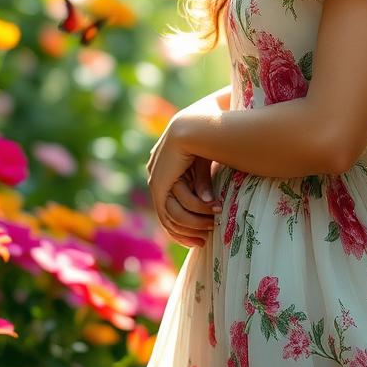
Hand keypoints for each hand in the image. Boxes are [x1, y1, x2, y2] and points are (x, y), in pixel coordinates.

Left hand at [146, 120, 221, 248]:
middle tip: (203, 242)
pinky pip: (170, 212)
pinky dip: (188, 221)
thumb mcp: (203, 164)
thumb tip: (212, 205)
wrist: (197, 124)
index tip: (201, 230)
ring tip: (211, 229)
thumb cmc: (205, 136)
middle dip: (185, 231)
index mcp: (165, 164)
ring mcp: (155, 179)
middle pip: (166, 213)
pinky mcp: (158, 184)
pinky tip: (205, 223)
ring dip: (192, 225)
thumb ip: (202, 183)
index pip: (170, 199)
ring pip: (169, 216)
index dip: (185, 218)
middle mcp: (156, 173)